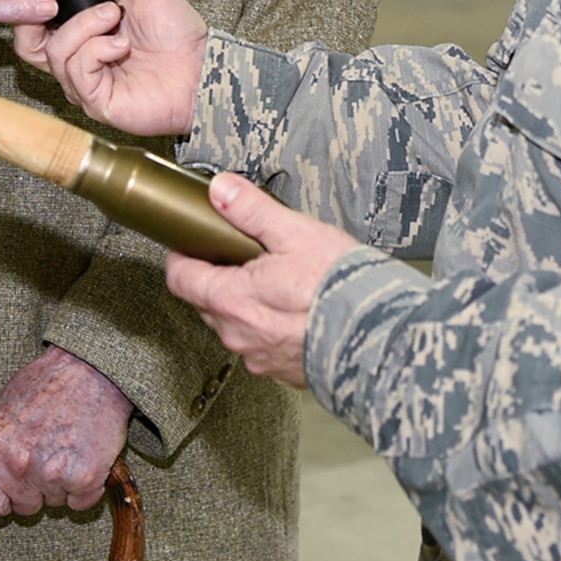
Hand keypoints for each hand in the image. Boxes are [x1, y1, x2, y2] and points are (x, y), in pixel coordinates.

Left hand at [0, 345, 133, 516]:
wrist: (92, 368)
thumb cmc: (48, 384)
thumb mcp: (1, 411)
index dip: (3, 498)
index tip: (14, 491)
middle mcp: (16, 463)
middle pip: (25, 505)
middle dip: (37, 487)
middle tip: (50, 453)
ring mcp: (49, 472)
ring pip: (55, 502)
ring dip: (63, 483)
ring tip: (68, 445)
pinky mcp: (83, 477)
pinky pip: (81, 501)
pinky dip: (87, 485)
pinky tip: (85, 455)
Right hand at [13, 0, 207, 137]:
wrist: (204, 67)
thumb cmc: (178, 35)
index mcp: (81, 31)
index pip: (34, 15)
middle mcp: (77, 58)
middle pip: (26, 40)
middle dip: (37, 9)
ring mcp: (83, 81)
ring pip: (53, 51)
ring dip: (84, 25)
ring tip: (113, 14)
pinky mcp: (95, 99)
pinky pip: (77, 70)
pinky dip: (97, 49)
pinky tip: (120, 43)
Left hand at [164, 175, 358, 387]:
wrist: (380, 336)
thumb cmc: (340, 287)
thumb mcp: (295, 233)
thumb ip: (252, 210)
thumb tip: (221, 190)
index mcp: (232, 299)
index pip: (180, 279)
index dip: (181, 256)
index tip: (192, 241)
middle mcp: (238, 334)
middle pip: (205, 302)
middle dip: (215, 276)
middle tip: (239, 254)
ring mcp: (259, 356)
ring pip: (233, 325)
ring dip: (243, 303)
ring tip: (273, 280)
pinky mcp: (281, 370)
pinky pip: (260, 344)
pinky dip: (268, 326)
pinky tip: (293, 309)